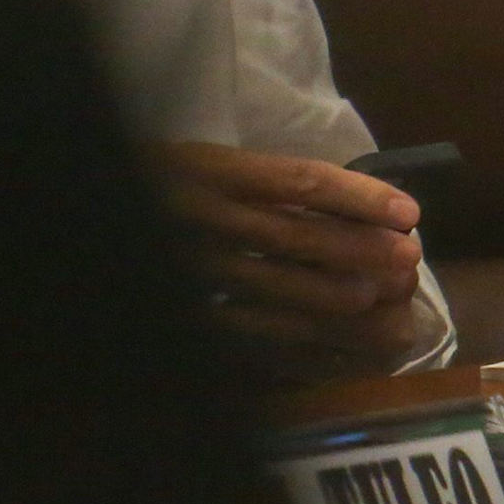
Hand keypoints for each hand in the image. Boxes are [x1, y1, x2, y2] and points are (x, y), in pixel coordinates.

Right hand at [157, 143, 432, 374]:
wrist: (95, 212)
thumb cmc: (156, 183)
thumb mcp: (201, 163)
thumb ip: (261, 180)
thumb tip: (347, 202)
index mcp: (208, 168)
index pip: (300, 181)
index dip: (361, 197)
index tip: (408, 211)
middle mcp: (201, 215)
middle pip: (297, 235)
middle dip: (359, 249)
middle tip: (408, 258)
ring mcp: (189, 267)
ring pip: (276, 285)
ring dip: (336, 293)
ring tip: (381, 295)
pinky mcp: (185, 311)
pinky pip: (247, 328)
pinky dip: (294, 335)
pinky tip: (333, 339)